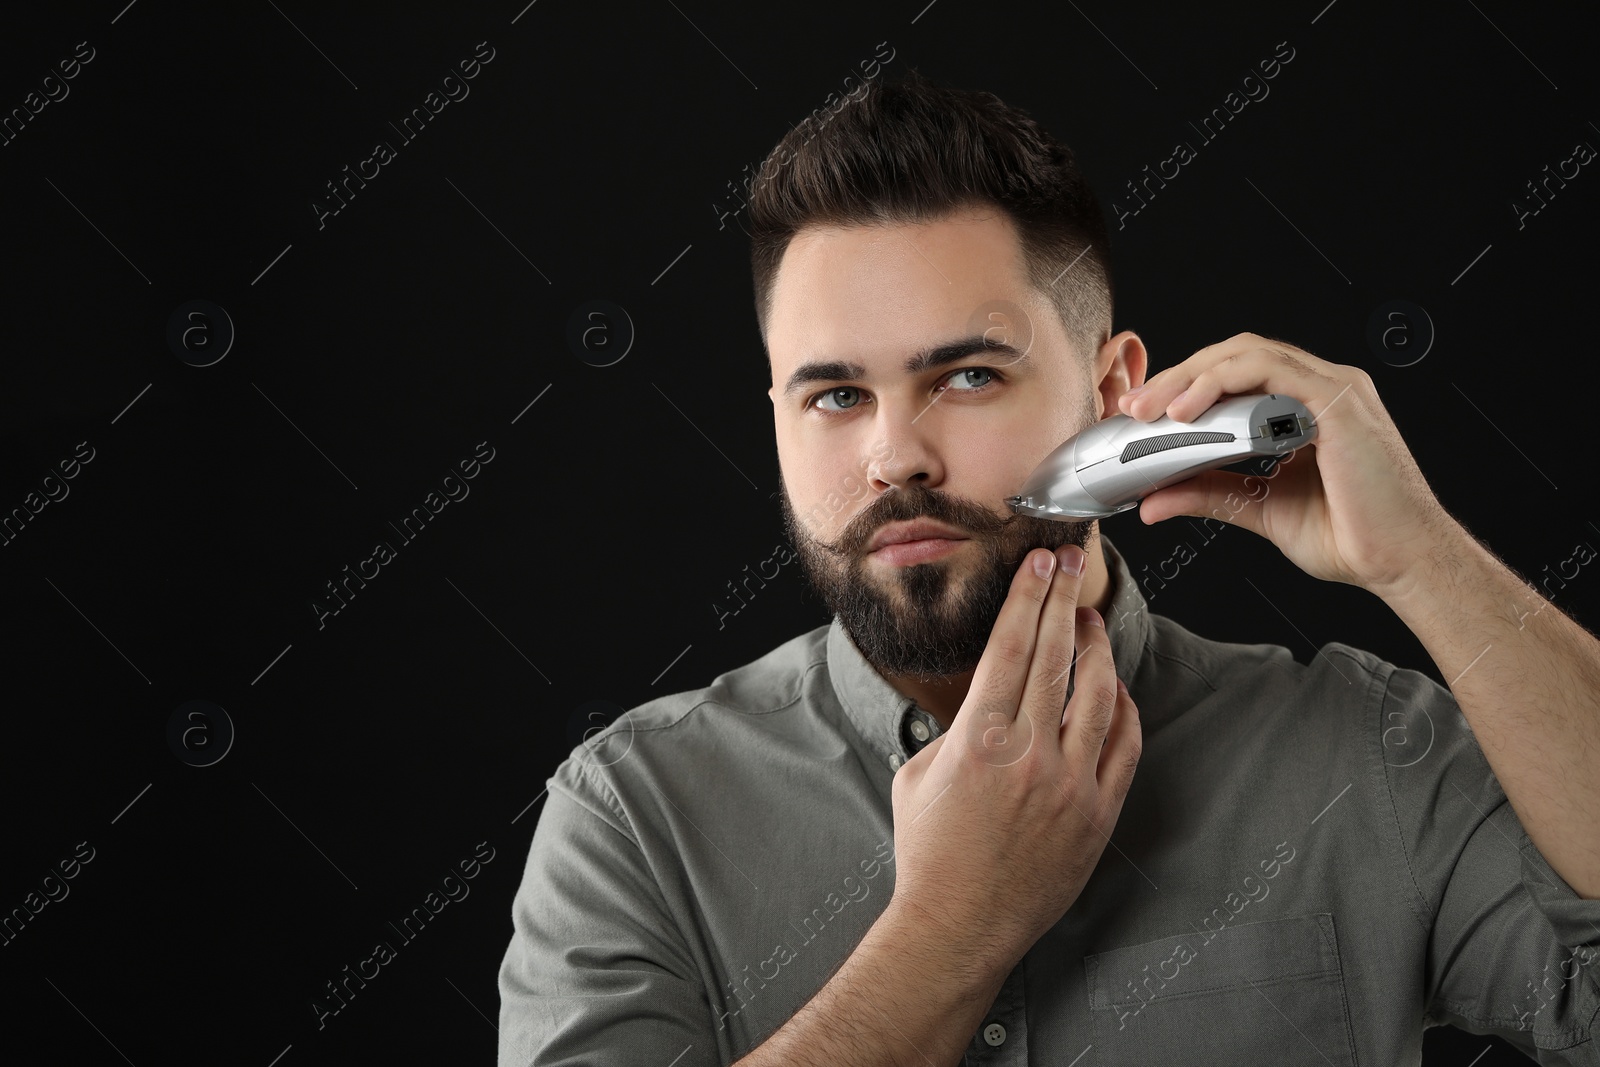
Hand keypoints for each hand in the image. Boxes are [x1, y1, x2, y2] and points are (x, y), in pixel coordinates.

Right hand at [887, 544, 1141, 973]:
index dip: (1029, 596)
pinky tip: (1114, 688)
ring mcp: (1071, 785)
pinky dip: (1123, 709)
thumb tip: (984, 700)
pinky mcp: (1098, 814)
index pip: (1012, 646)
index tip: (1039, 560)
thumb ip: (955, 729)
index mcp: (979, 740)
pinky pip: (1123, 746)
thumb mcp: (919, 774)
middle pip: (1056, 655)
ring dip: (1096, 646)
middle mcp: (1030, 755)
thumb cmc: (929, 852)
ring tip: (1090, 617)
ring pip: (1099, 694)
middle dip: (1064, 597)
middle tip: (1071, 559)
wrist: (959, 926)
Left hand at [1117, 332, 1455, 599]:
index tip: (1143, 411)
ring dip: (1190, 376)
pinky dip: (1219, 383)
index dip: (1188, 384)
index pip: (1238, 373)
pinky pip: (1268, 371)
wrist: (1401, 563)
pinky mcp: (1338, 401)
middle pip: (1236, 355)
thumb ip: (1210, 494)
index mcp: (1308, 406)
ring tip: (1151, 409)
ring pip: (1246, 353)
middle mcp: (1323, 387)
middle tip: (1134, 407)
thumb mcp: (1260, 508)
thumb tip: (1151, 501)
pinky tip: (1187, 411)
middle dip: (1179, 376)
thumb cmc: (1351, 537)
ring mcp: (1334, 389)